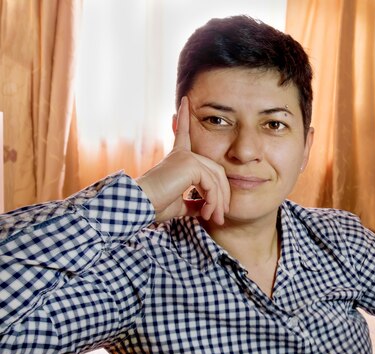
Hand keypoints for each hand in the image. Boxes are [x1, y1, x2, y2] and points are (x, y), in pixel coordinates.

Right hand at [136, 96, 229, 223]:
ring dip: (218, 202)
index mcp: (178, 159)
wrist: (140, 206)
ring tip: (216, 219)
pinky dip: (213, 200)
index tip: (185, 102)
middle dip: (222, 195)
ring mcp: (187, 157)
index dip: (184, 119)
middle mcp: (183, 154)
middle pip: (216, 171)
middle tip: (220, 216)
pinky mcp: (189, 163)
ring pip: (216, 179)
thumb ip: (193, 203)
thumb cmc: (154, 206)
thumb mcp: (178, 205)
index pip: (184, 135)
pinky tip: (207, 213)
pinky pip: (211, 184)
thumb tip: (205, 209)